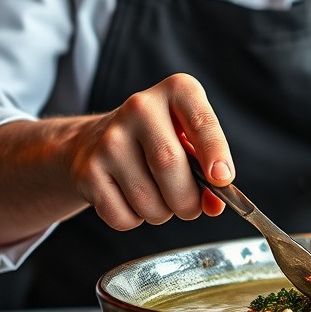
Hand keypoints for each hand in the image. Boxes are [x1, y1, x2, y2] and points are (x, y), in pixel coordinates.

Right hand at [67, 73, 233, 229]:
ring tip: (158, 199)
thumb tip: (214, 204)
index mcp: (176, 91)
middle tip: (191, 207)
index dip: (215, 152)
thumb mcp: (188, 141)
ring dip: (162, 214)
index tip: (222, 178)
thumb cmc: (157, 141)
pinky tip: (131, 200)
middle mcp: (140, 107)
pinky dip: (135, 220)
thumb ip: (208, 170)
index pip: (201, 121)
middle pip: (170, 164)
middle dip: (188, 199)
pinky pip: (123, 216)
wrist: (93, 140)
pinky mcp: (87, 170)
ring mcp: (109, 138)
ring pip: (148, 199)